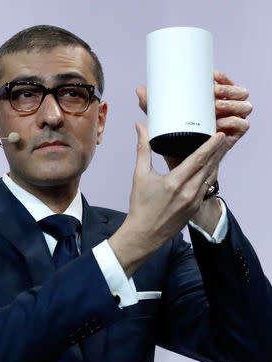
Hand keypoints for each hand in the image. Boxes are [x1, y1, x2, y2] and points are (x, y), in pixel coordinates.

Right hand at [108, 124, 225, 276]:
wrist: (144, 234)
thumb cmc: (141, 206)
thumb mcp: (140, 175)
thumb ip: (143, 149)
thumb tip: (140, 127)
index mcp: (175, 182)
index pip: (198, 159)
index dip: (211, 145)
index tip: (219, 135)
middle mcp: (188, 192)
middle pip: (209, 166)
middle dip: (216, 151)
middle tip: (220, 137)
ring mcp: (194, 202)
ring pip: (210, 177)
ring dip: (214, 163)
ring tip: (216, 151)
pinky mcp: (195, 208)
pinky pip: (206, 188)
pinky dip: (208, 176)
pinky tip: (208, 169)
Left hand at [136, 71, 251, 165]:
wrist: (181, 167)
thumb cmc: (173, 144)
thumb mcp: (163, 123)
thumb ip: (153, 106)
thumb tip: (139, 90)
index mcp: (211, 103)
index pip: (224, 83)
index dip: (223, 77)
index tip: (212, 75)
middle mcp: (224, 111)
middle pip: (238, 92)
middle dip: (228, 88)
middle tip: (213, 89)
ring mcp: (231, 124)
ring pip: (244, 106)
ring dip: (232, 103)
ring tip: (216, 105)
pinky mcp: (234, 137)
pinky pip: (243, 125)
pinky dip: (235, 122)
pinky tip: (221, 123)